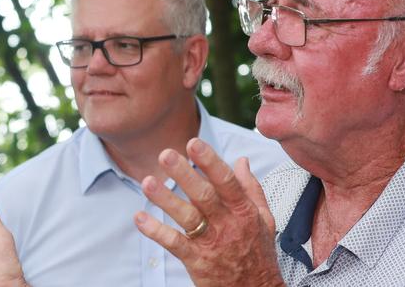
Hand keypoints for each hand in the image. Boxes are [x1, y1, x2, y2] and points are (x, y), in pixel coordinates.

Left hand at [134, 138, 284, 286]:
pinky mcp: (198, 262)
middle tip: (165, 154)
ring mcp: (212, 243)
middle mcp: (228, 224)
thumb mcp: (264, 218)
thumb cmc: (259, 253)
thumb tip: (242, 161)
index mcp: (243, 211)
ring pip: (187, 218)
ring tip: (147, 182)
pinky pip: (174, 244)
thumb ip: (251, 188)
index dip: (210, 161)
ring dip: (166, 199)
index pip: (227, 181)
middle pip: (204, 195)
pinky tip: (140, 218)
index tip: (193, 143)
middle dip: (184, 174)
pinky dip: (156, 231)